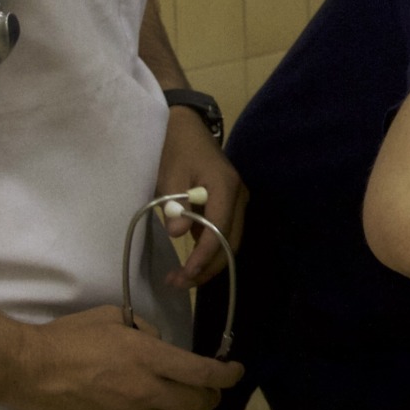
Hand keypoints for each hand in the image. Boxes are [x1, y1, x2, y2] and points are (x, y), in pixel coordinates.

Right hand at [11, 304, 239, 409]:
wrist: (30, 371)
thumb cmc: (69, 338)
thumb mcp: (113, 317)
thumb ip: (145, 330)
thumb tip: (160, 345)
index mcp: (147, 357)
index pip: (202, 372)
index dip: (228, 374)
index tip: (236, 370)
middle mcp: (145, 389)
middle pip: (198, 403)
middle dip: (212, 395)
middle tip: (212, 386)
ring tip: (184, 399)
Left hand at [156, 108, 242, 288]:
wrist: (186, 126)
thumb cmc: (176, 147)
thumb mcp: (170, 173)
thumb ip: (174, 204)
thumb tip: (179, 235)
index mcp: (226, 187)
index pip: (220, 230)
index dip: (204, 257)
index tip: (185, 274)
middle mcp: (239, 196)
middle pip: (231, 242)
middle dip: (208, 267)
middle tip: (179, 283)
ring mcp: (237, 201)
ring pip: (230, 241)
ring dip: (209, 262)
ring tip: (182, 278)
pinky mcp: (229, 205)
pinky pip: (224, 233)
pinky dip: (209, 251)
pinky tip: (190, 261)